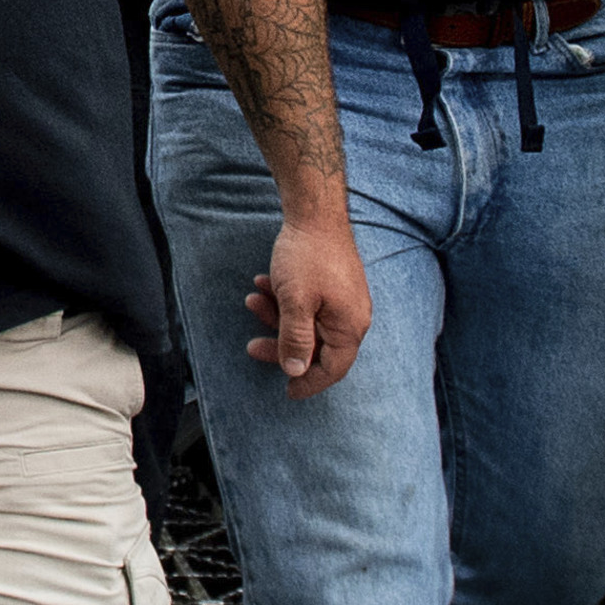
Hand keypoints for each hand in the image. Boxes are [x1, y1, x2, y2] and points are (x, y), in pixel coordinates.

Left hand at [241, 210, 369, 397]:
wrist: (314, 211)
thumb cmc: (307, 256)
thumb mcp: (295, 302)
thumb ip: (295, 340)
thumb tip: (295, 371)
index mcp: (349, 326)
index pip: (333, 369)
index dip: (308, 382)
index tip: (287, 392)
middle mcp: (352, 316)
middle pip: (316, 347)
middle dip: (281, 346)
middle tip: (251, 347)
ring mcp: (343, 299)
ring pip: (307, 322)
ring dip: (276, 317)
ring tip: (252, 301)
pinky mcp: (332, 284)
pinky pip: (308, 303)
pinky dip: (284, 300)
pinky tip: (262, 285)